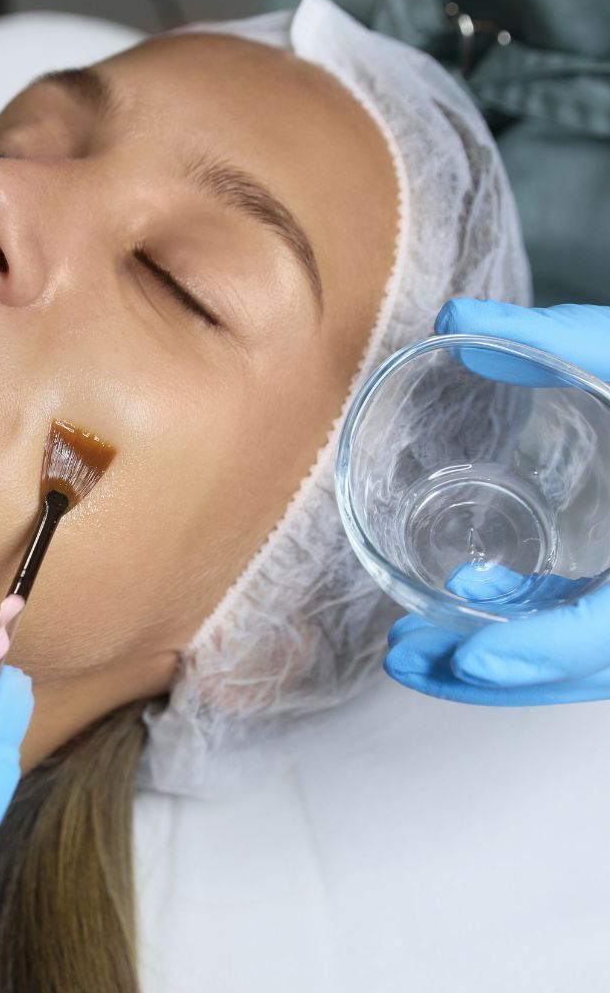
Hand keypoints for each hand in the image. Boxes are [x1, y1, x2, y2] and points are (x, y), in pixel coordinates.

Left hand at [385, 300, 609, 704]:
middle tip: (401, 655)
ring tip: (412, 654)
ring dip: (501, 673)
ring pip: (590, 669)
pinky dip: (535, 649)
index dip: (546, 651)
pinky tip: (469, 625)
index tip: (471, 660)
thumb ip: (561, 337)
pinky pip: (599, 646)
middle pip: (589, 668)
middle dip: (491, 674)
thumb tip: (453, 317)